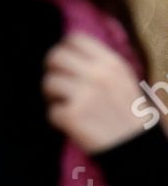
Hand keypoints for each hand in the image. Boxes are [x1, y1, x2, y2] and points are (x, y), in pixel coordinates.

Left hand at [42, 31, 144, 153]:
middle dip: (52, 69)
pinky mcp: (72, 116)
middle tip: (57, 83)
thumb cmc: (128, 113)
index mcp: (110, 63)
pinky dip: (57, 119)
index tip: (63, 62)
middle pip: (55, 56)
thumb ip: (99, 64)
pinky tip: (71, 123)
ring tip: (64, 104)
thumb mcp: (122, 79)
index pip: (74, 39)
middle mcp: (97, 75)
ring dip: (52, 95)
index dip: (63, 48)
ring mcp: (84, 95)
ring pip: (48, 82)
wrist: (136, 146)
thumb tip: (69, 50)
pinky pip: (51, 111)